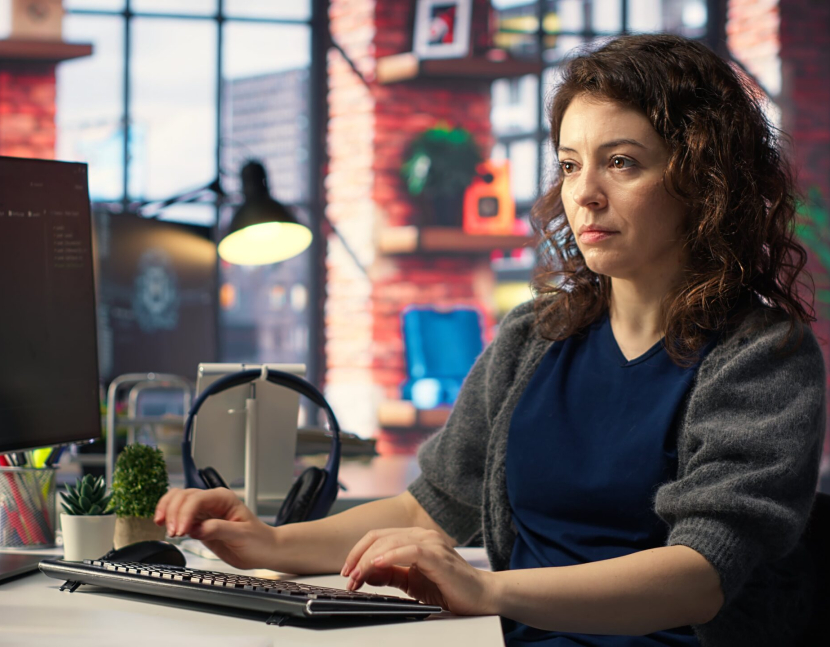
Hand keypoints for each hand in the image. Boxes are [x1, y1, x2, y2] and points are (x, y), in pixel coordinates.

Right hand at [154, 488, 276, 569]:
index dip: (185, 513)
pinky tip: (170, 529)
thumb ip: (219, 529)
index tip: (181, 531)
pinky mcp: (199, 523)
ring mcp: (204, 511)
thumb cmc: (259, 540)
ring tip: (169, 531)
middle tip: (173, 533)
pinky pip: (179, 515)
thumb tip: (198, 529)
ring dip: (168, 513)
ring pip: (177, 501)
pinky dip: (170, 519)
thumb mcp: (242, 535)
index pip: (197, 499)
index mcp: (224, 499)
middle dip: (173, 513)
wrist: (264, 550)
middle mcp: (212, 501)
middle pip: (182, 496)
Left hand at [340, 528, 495, 615]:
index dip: (358, 552)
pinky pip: (409, 551)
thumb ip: (391, 574)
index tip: (347, 571)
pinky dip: (390, 557)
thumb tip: (367, 573)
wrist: (481, 596)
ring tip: (358, 576)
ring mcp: (431, 542)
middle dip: (359, 557)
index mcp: (414, 538)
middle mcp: (421, 535)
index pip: (378, 537)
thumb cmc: (449, 588)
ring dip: (369, 560)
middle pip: (379, 537)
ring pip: (390, 542)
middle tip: (349, 577)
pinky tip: (378, 565)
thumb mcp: (411, 582)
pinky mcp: (438, 555)